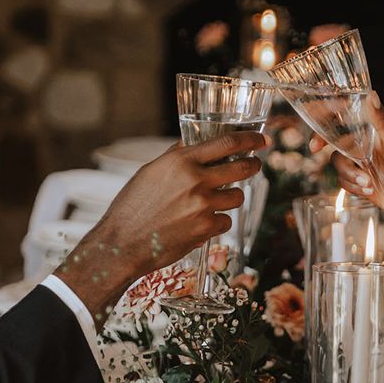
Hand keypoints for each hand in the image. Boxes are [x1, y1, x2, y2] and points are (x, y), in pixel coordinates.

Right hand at [56, 131, 267, 325]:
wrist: (123, 243)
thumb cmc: (132, 207)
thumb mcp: (150, 172)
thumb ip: (175, 158)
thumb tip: (192, 145)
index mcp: (181, 161)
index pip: (227, 143)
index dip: (250, 140)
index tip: (260, 139)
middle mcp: (195, 180)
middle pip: (242, 168)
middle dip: (253, 165)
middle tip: (255, 165)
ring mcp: (203, 205)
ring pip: (237, 197)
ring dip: (231, 198)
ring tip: (215, 201)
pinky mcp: (206, 228)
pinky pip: (226, 221)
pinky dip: (217, 222)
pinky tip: (200, 224)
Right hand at [310, 92, 383, 218]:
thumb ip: (382, 120)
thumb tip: (371, 94)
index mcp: (372, 130)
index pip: (345, 117)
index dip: (328, 115)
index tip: (316, 115)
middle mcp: (363, 145)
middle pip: (333, 140)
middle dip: (322, 143)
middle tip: (315, 148)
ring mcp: (360, 164)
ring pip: (338, 164)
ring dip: (350, 175)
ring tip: (369, 183)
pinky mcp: (359, 181)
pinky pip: (343, 182)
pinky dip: (354, 187)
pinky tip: (370, 190)